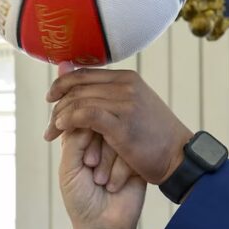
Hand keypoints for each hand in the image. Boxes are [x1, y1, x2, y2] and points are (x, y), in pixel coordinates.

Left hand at [45, 63, 192, 185]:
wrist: (179, 158)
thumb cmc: (153, 137)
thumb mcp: (132, 106)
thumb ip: (105, 92)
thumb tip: (71, 70)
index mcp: (127, 78)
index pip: (84, 74)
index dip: (61, 84)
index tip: (50, 99)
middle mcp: (126, 86)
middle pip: (78, 88)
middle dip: (57, 106)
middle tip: (49, 126)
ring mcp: (125, 103)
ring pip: (78, 101)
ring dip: (60, 118)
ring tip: (52, 133)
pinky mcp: (123, 124)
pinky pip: (86, 115)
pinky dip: (70, 121)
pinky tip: (62, 130)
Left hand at [60, 128, 144, 228]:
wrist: (103, 228)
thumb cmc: (80, 200)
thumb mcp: (68, 169)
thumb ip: (74, 140)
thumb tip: (90, 115)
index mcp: (79, 141)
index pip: (81, 119)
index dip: (82, 134)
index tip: (81, 159)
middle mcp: (99, 142)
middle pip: (100, 124)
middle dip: (95, 148)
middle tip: (90, 167)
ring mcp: (120, 150)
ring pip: (116, 136)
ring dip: (106, 161)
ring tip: (100, 181)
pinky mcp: (136, 160)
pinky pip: (131, 150)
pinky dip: (119, 170)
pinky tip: (114, 186)